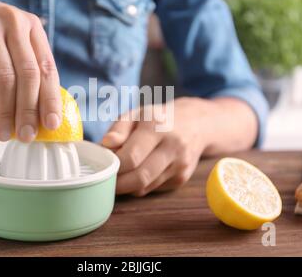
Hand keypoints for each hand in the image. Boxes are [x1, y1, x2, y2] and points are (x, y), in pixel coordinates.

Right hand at [0, 0, 60, 141]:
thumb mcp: (11, 39)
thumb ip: (27, 66)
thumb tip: (40, 114)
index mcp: (32, 27)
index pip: (48, 68)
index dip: (51, 99)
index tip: (52, 125)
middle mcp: (14, 24)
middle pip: (28, 75)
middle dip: (29, 110)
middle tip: (28, 136)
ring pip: (4, 79)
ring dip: (5, 112)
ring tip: (5, 134)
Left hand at [102, 97, 257, 196]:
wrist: (198, 123)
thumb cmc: (160, 117)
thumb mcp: (137, 113)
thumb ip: (118, 128)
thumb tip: (105, 145)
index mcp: (157, 126)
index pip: (131, 156)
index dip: (114, 165)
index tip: (103, 164)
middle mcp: (173, 146)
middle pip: (140, 177)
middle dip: (118, 183)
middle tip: (105, 179)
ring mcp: (180, 164)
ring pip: (145, 187)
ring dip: (127, 186)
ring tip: (119, 174)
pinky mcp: (182, 178)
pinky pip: (153, 188)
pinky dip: (140, 185)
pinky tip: (137, 173)